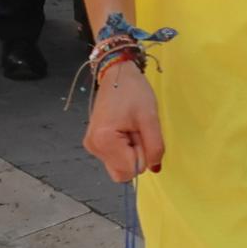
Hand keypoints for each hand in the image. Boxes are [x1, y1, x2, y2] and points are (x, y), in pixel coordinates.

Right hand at [84, 67, 163, 181]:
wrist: (117, 75)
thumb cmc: (134, 92)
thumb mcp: (150, 119)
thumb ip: (155, 147)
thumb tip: (155, 169)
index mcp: (104, 141)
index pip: (131, 170)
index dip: (143, 155)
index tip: (141, 133)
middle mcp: (93, 147)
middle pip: (123, 172)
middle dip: (136, 156)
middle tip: (137, 132)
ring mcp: (92, 146)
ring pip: (119, 166)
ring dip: (131, 152)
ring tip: (131, 128)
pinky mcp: (94, 143)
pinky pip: (115, 158)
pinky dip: (124, 148)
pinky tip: (124, 129)